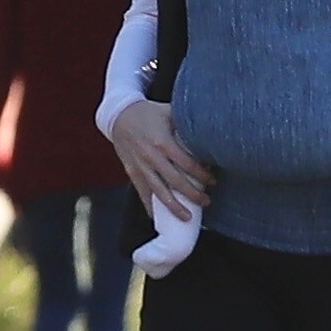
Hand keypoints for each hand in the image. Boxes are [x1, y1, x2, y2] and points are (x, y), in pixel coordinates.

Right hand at [109, 100, 212, 219]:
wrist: (118, 115)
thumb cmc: (147, 113)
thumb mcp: (168, 112)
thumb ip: (186, 123)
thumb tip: (210, 131)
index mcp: (163, 142)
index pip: (187, 164)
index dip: (202, 175)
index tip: (213, 181)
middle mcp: (151, 157)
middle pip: (175, 182)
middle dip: (193, 195)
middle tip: (207, 202)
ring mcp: (140, 167)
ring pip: (159, 192)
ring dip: (174, 207)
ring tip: (187, 217)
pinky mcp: (131, 172)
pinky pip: (142, 193)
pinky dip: (150, 207)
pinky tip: (158, 218)